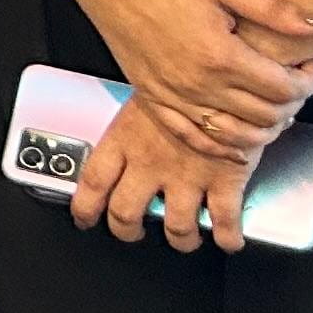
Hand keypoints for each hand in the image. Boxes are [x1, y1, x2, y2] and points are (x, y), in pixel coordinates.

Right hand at [63, 0, 312, 149]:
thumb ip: (273, 9)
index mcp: (220, 55)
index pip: (284, 88)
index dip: (309, 81)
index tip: (310, 66)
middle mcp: (198, 84)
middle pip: (266, 116)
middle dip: (293, 103)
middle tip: (296, 84)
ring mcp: (174, 97)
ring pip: (235, 136)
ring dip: (264, 130)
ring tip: (273, 108)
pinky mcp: (154, 100)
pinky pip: (194, 138)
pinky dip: (221, 147)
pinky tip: (237, 143)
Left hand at [71, 94, 264, 251]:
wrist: (222, 73)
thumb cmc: (182, 78)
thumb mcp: (144, 96)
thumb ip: (132, 122)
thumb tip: (124, 133)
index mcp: (124, 138)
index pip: (92, 181)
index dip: (85, 207)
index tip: (85, 218)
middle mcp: (151, 162)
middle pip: (126, 213)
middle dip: (128, 231)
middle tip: (134, 232)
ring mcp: (188, 175)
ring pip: (176, 227)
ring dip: (182, 239)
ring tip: (186, 238)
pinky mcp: (224, 181)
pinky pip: (224, 222)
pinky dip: (227, 238)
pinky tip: (228, 239)